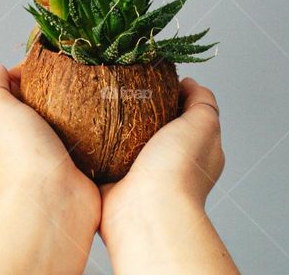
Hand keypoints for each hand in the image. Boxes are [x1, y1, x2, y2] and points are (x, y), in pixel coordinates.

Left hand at [0, 63, 99, 217]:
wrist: (54, 200)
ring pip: (62, 121)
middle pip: (37, 104)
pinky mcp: (72, 165)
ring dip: (75, 108)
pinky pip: (83, 138)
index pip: (8, 91)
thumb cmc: (20, 155)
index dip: (25, 73)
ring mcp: (46, 156)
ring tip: (90, 94)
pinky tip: (99, 116)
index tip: (45, 65)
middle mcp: (18, 144)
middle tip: (72, 77)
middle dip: (53, 89)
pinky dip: (90, 127)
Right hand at [98, 77, 237, 273]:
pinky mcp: (112, 181)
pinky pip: (100, 156)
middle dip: (138, 107)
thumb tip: (190, 84)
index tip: (154, 77)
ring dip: (113, 124)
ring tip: (98, 100)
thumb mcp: (203, 123)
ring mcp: (140, 174)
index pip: (185, 114)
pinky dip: (93, 143)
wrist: (145, 210)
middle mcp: (168, 164)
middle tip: (121, 86)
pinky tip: (85, 125)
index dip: (171, 94)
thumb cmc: (179, 169)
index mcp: (195, 152)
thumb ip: (203, 101)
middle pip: (153, 124)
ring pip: (125, 139)